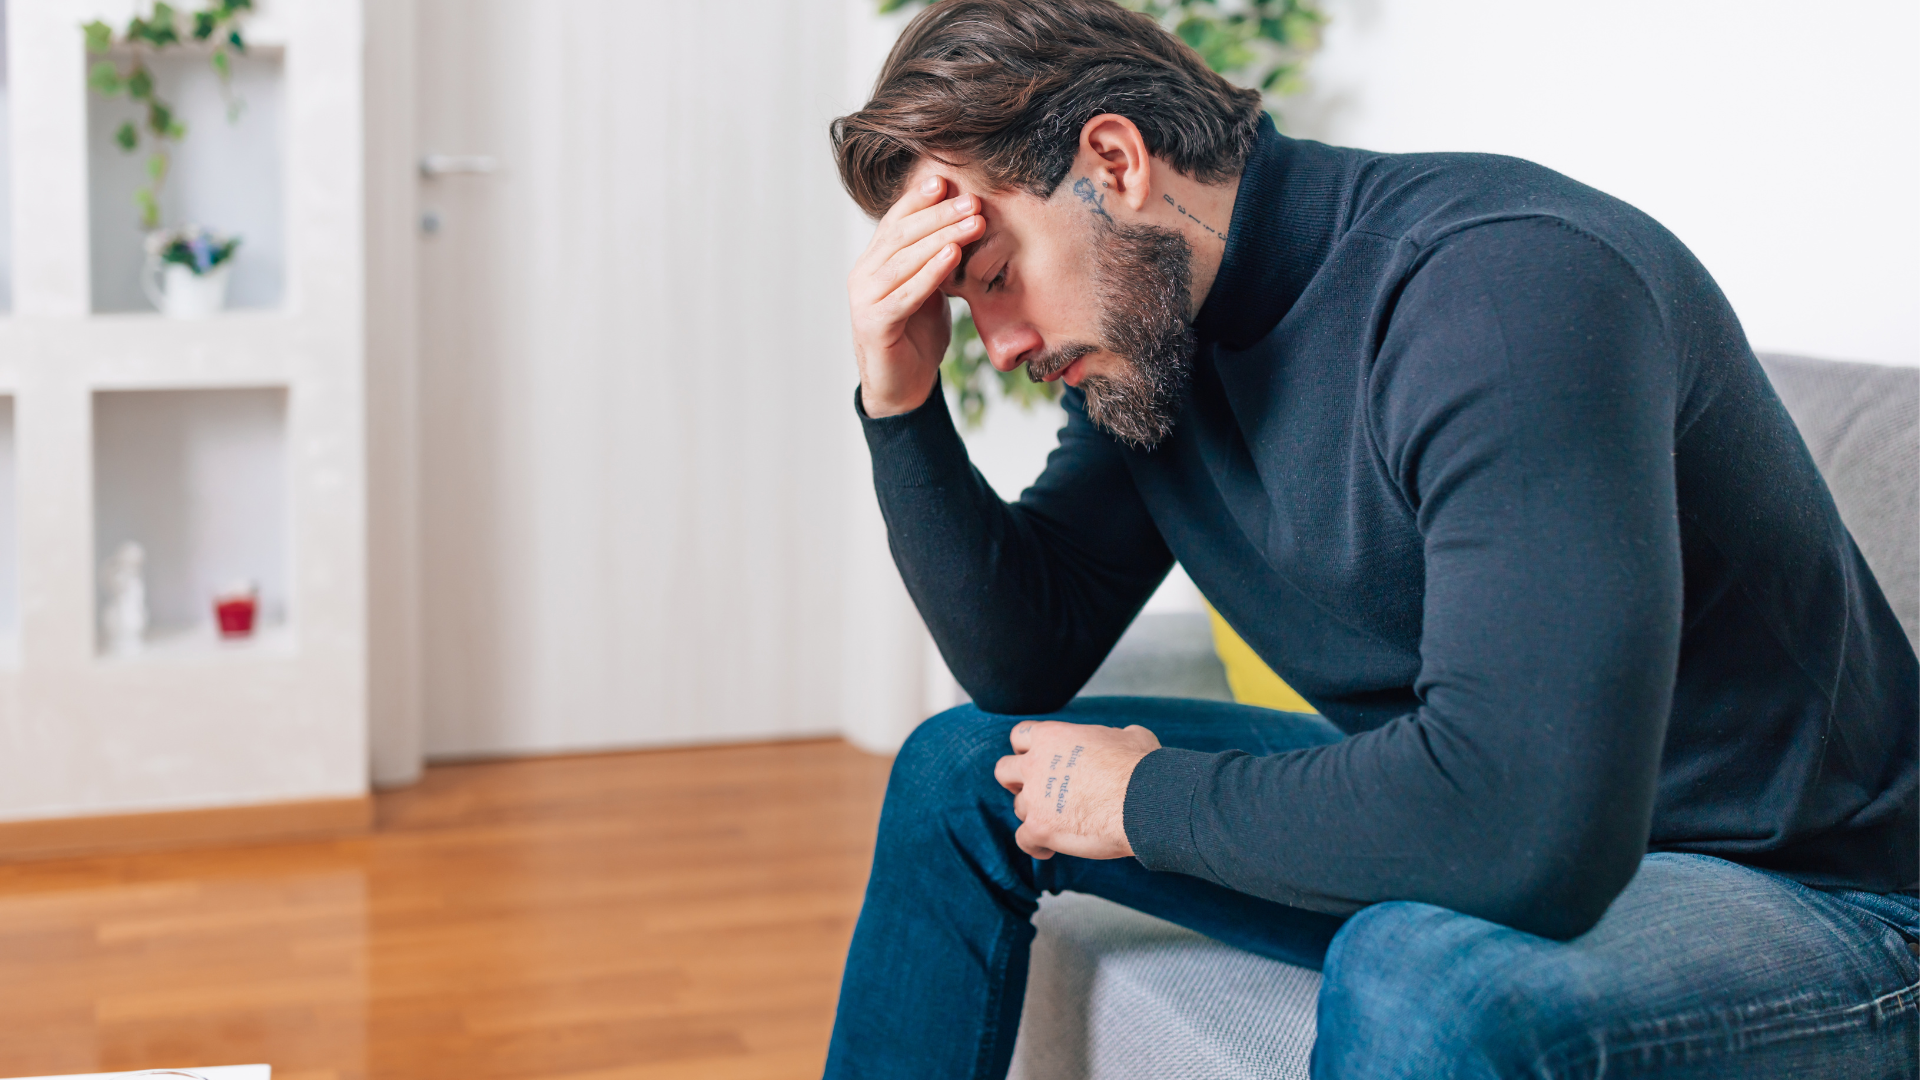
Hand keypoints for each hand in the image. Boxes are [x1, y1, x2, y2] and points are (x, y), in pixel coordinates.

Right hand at [848, 175, 984, 416]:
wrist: (902, 388)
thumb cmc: (916, 337)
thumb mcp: (929, 290)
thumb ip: (935, 261)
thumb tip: (962, 223)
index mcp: (874, 263)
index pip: (895, 222)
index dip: (919, 200)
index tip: (946, 181)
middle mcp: (863, 275)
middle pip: (901, 235)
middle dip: (939, 214)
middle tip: (972, 200)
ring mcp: (865, 299)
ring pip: (905, 259)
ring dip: (942, 237)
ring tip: (973, 221)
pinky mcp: (875, 324)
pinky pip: (905, 293)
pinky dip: (930, 272)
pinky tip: (953, 255)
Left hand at [994, 720, 1161, 859]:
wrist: (1145, 801)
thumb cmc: (1141, 768)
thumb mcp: (1130, 736)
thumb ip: (1112, 736)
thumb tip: (1122, 738)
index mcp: (1052, 737)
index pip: (1020, 736)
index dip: (1028, 749)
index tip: (1038, 760)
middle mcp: (1035, 765)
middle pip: (1004, 771)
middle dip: (1016, 781)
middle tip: (1035, 791)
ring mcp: (1034, 798)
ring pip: (1019, 807)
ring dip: (1034, 814)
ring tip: (1057, 822)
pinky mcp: (1040, 829)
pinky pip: (1023, 840)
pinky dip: (1035, 845)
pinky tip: (1050, 848)